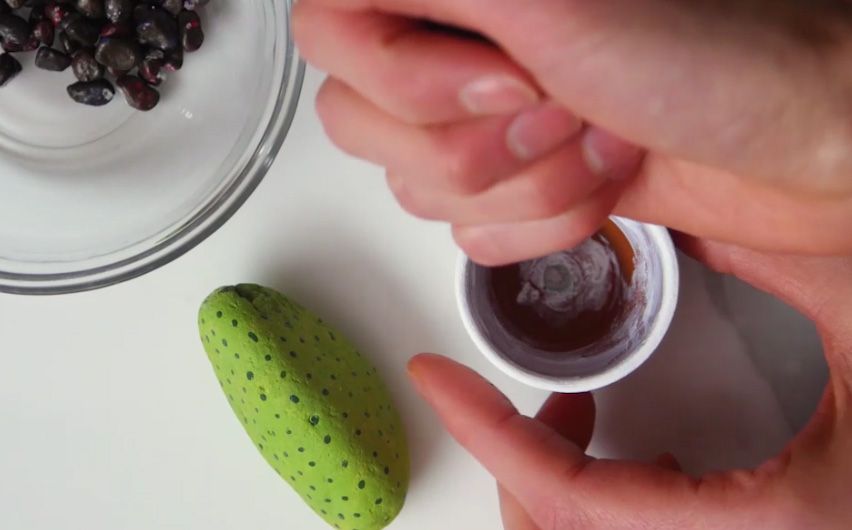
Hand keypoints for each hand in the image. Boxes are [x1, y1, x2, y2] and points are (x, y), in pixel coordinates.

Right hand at [294, 0, 851, 263]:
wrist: (800, 144)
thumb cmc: (716, 60)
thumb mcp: (548, 3)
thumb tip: (335, 3)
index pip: (330, 32)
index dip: (403, 77)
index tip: (502, 77)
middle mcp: (459, 50)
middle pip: (365, 126)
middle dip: (479, 143)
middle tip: (562, 105)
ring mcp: (487, 122)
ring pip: (423, 191)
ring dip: (527, 186)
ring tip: (602, 140)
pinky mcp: (518, 184)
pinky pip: (470, 236)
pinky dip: (545, 224)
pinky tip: (605, 183)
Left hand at [406, 237, 851, 528]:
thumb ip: (759, 258)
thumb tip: (668, 215)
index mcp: (787, 527)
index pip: (582, 507)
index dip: (496, 440)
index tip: (440, 380)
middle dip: (519, 472)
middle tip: (515, 397)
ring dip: (555, 478)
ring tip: (571, 408)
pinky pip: (634, 527)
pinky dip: (595, 482)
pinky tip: (608, 428)